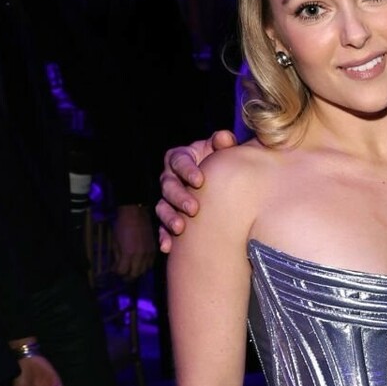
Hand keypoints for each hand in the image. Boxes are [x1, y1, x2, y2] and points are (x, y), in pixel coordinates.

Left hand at [113, 205, 155, 278]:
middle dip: (127, 277)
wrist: (136, 212)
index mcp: (128, 254)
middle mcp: (140, 256)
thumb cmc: (121, 225)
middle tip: (122, 277)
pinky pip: (150, 263)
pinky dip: (144, 267)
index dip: (117, 273)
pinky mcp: (155, 250)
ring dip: (137, 273)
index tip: (114, 271)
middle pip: (134, 275)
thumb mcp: (115, 241)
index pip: (122, 272)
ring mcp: (149, 254)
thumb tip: (116, 267)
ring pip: (144, 271)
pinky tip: (140, 264)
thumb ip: (116, 256)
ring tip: (131, 271)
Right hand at [157, 130, 237, 251]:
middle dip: (179, 197)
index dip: (187, 170)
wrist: (222, 184)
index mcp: (181, 158)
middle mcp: (170, 177)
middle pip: (168, 185)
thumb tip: (224, 138)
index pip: (179, 160)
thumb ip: (223, 144)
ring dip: (169, 218)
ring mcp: (168, 199)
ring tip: (180, 229)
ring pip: (162, 207)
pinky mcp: (169, 217)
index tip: (200, 180)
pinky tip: (167, 247)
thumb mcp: (222, 151)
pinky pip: (162, 227)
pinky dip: (164, 236)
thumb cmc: (221, 163)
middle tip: (194, 209)